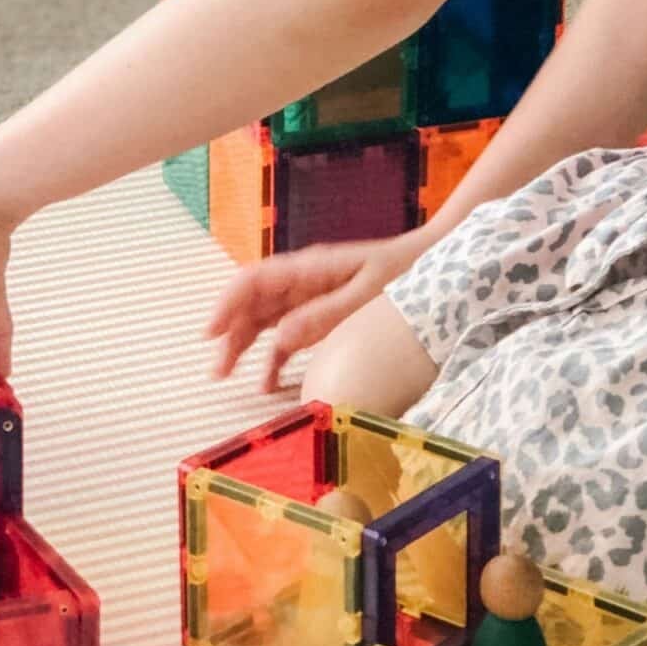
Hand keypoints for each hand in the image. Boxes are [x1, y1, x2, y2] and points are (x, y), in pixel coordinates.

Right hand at [204, 224, 439, 393]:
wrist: (436, 263)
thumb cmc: (406, 274)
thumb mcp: (368, 295)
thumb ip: (325, 315)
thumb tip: (281, 336)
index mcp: (310, 268)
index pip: (254, 280)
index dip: (227, 304)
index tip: (210, 333)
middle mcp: (304, 280)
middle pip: (253, 303)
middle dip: (229, 333)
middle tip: (216, 370)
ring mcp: (313, 297)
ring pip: (265, 319)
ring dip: (243, 344)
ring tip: (225, 376)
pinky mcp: (324, 315)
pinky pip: (289, 335)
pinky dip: (274, 356)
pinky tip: (267, 383)